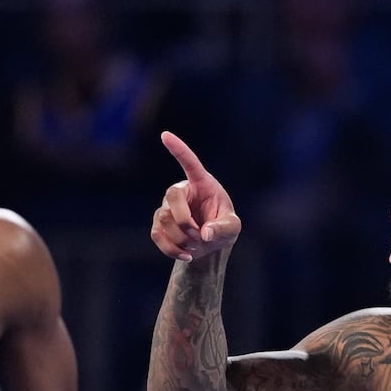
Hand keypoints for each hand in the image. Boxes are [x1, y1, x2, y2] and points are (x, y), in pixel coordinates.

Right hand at [151, 131, 241, 262]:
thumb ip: (223, 228)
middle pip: (171, 197)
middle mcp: (181, 191)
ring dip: (181, 238)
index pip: (189, 162)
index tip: (165, 135)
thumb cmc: (223, 228)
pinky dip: (172, 249)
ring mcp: (166, 207)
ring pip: (163, 219)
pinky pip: (157, 235)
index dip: (178, 149)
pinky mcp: (158, 225)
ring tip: (196, 245)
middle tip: (198, 235)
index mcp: (201, 183)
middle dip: (184, 220)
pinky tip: (186, 255)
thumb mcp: (232, 228)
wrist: (209, 245)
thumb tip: (206, 233)